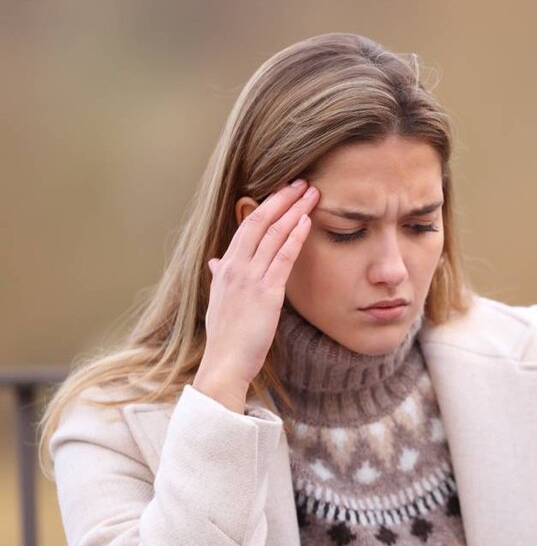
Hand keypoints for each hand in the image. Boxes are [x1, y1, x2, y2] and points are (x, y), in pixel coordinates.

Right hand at [194, 180, 317, 411]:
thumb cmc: (226, 336)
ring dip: (294, 211)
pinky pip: (282, 258)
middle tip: (302, 182)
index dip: (266, 206)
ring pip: (273, 234)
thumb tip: (215, 262)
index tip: (284, 192)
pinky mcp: (266, 293)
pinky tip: (307, 221)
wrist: (224, 363)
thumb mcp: (218, 301)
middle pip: (259, 221)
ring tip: (311, 194)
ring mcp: (249, 278)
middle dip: (282, 199)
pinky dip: (295, 236)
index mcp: (224, 267)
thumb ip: (219, 278)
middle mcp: (234, 267)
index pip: (245, 227)